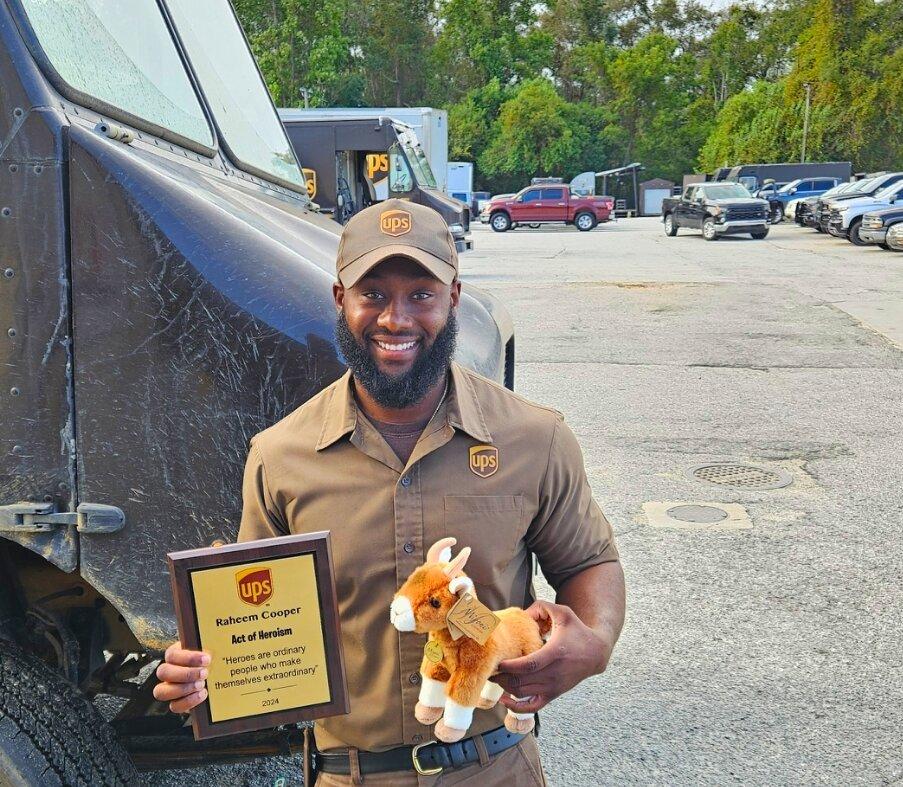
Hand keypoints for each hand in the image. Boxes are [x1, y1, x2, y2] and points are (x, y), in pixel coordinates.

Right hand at [152, 642, 210, 712]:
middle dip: (185, 674)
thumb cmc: (210, 660)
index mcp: (175, 654)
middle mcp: (168, 671)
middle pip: (163, 672)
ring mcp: (169, 688)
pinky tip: (202, 694)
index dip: (188, 658)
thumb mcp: (209, 649)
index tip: (206, 659)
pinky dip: (188, 702)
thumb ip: (208, 646)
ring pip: (161, 691)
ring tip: (202, 685)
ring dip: (183, 689)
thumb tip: (212, 649)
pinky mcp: (176, 702)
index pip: (171, 655)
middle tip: (204, 673)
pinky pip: (174, 706)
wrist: (217, 675)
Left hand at [492, 600, 613, 713]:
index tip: (497, 661)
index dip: (510, 666)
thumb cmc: (577, 631)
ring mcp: (553, 686)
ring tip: (494, 676)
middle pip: (521, 681)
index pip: (529, 665)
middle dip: (501, 676)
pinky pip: (532, 707)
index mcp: (555, 653)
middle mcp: (554, 674)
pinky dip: (516, 707)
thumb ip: (542, 607)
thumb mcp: (563, 613)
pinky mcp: (553, 694)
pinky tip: (504, 699)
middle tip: (489, 668)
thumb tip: (522, 613)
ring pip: (523, 693)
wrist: (595, 653)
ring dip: (505, 687)